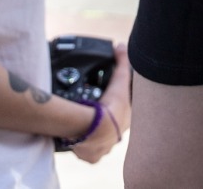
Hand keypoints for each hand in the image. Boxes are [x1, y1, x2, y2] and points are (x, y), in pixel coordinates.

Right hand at [71, 46, 130, 163]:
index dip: (115, 108)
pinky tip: (77, 140)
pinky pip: (86, 153)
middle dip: (104, 123)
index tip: (106, 103)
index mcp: (125, 121)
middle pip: (111, 129)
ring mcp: (104, 147)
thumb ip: (122, 62)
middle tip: (93, 116)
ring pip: (99, 142)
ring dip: (92, 136)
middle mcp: (117, 136)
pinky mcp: (91, 156)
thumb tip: (120, 46)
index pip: (122, 114)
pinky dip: (81, 147)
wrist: (97, 128)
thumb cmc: (111, 105)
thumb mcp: (119, 80)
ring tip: (84, 128)